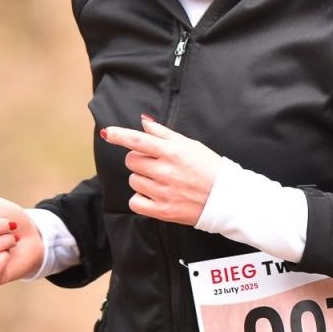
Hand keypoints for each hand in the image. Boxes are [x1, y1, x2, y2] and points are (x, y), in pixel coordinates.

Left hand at [101, 115, 222, 226]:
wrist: (225, 198)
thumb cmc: (209, 168)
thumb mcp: (190, 145)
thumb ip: (163, 133)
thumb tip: (143, 121)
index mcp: (172, 152)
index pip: (138, 140)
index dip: (119, 135)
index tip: (107, 133)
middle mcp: (165, 171)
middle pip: (132, 161)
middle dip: (140, 160)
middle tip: (157, 165)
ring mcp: (162, 192)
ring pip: (133, 180)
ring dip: (142, 179)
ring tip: (161, 181)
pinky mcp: (162, 210)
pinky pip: (135, 202)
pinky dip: (141, 198)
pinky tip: (154, 195)